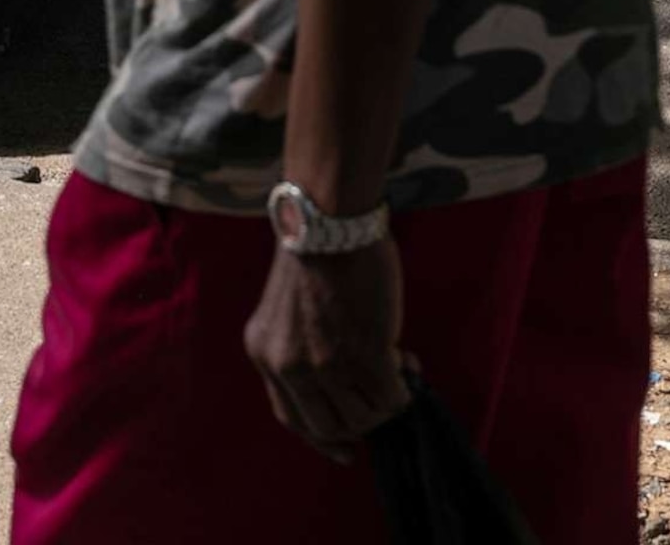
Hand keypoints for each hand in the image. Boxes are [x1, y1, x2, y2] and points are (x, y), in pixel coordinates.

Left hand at [243, 243, 408, 458]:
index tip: (344, 451)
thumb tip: (349, 386)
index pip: (291, 419)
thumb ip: (304, 349)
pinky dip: (403, 385)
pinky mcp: (365, 357)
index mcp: (265, 354)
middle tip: (380, 392)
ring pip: (365, 416)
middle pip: (330, 426)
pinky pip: (392, 397)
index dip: (322, 440)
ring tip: (395, 363)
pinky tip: (404, 359)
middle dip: (360, 419)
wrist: (330, 219)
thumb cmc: (317, 251)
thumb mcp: (287, 310)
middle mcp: (290, 367)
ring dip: (384, 398)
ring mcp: (327, 366)